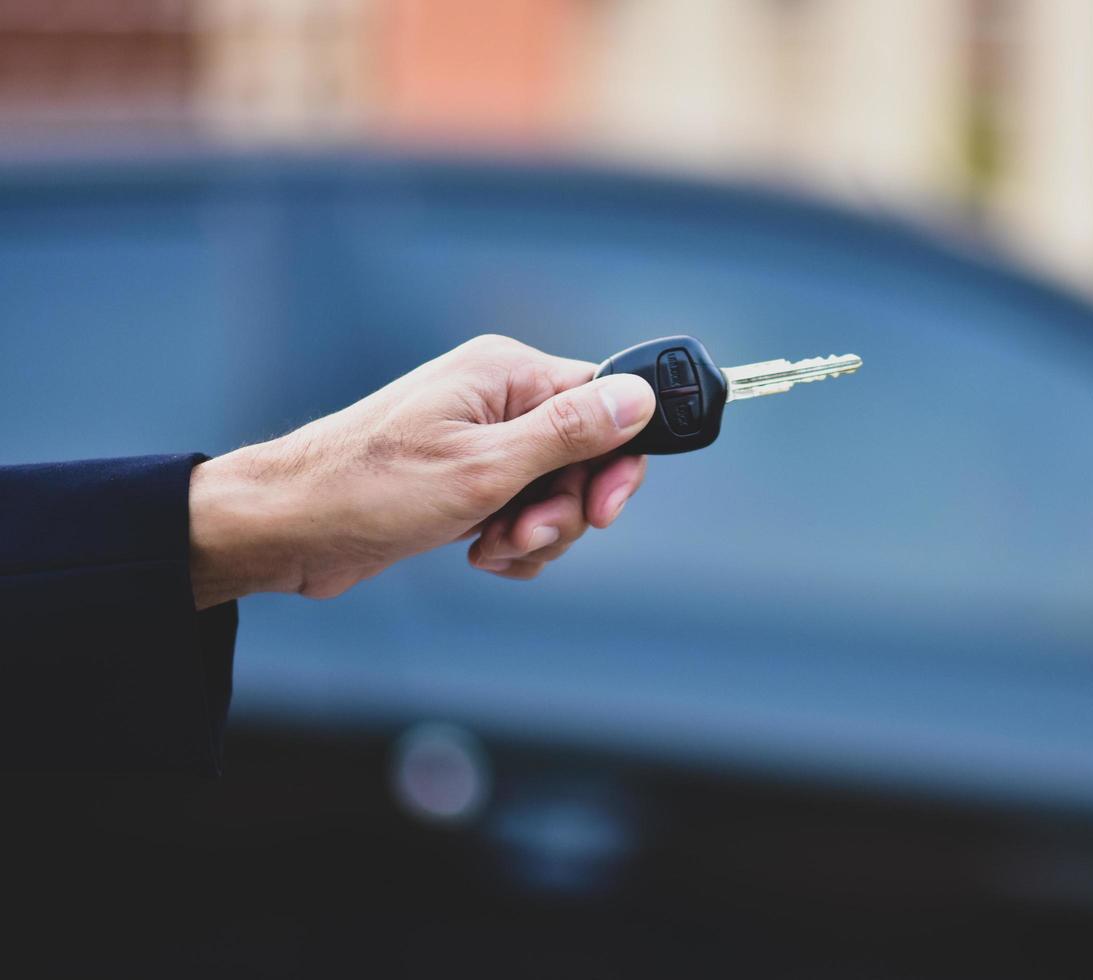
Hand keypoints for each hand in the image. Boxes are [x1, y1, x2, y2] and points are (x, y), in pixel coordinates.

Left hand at [187, 335, 655, 608]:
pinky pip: (523, 512)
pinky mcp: (466, 480)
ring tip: (490, 546)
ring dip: (535, 533)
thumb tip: (640, 396)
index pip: (605, 402)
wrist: (290, 529)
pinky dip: (511, 543)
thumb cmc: (371, 489)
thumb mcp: (486, 467)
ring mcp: (481, 440)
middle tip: (522, 532)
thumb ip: (571, 432)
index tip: (601, 510)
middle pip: (585, 457)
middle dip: (563, 509)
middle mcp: (498, 399)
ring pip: (555, 493)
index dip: (615, 462)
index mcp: (507, 374)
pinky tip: (479, 553)